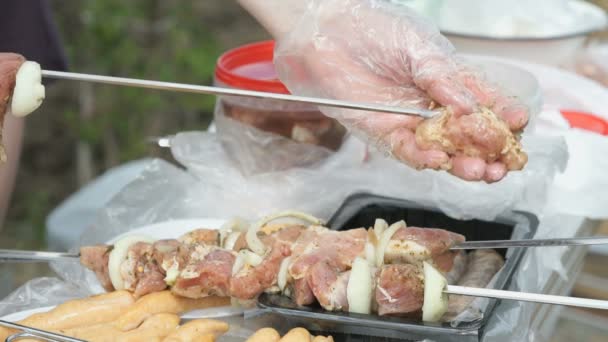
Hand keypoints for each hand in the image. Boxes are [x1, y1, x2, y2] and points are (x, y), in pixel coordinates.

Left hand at [273, 0, 528, 181]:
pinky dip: (424, 158)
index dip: (502, 116)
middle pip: (468, 136)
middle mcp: (432, 106)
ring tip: (482, 171)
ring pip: (442, 151)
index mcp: (448, 82)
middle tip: (505, 164)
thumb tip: (470, 108)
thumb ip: (443, 78)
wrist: (327, 36)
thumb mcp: (419, 48)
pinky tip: (440, 161)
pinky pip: (407, 151)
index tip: (519, 124)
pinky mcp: (383, 133)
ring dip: (463, 164)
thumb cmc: (374, 32)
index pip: (483, 104)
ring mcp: (410, 122)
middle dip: (489, 152)